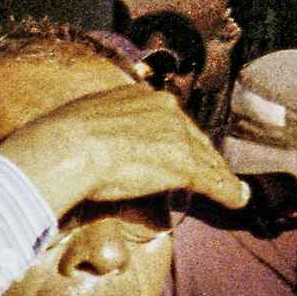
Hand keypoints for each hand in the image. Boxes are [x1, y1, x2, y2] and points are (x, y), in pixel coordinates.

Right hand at [0, 83, 250, 221]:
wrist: (66, 147)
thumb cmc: (59, 138)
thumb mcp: (79, 119)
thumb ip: (95, 127)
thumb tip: (82, 141)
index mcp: (139, 95)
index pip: (168, 119)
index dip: (176, 137)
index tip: (179, 149)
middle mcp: (164, 109)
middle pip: (193, 136)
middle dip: (204, 155)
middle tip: (211, 172)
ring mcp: (177, 136)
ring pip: (206, 158)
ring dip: (220, 175)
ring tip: (232, 189)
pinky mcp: (184, 164)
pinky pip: (213, 179)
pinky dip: (228, 191)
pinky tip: (238, 200)